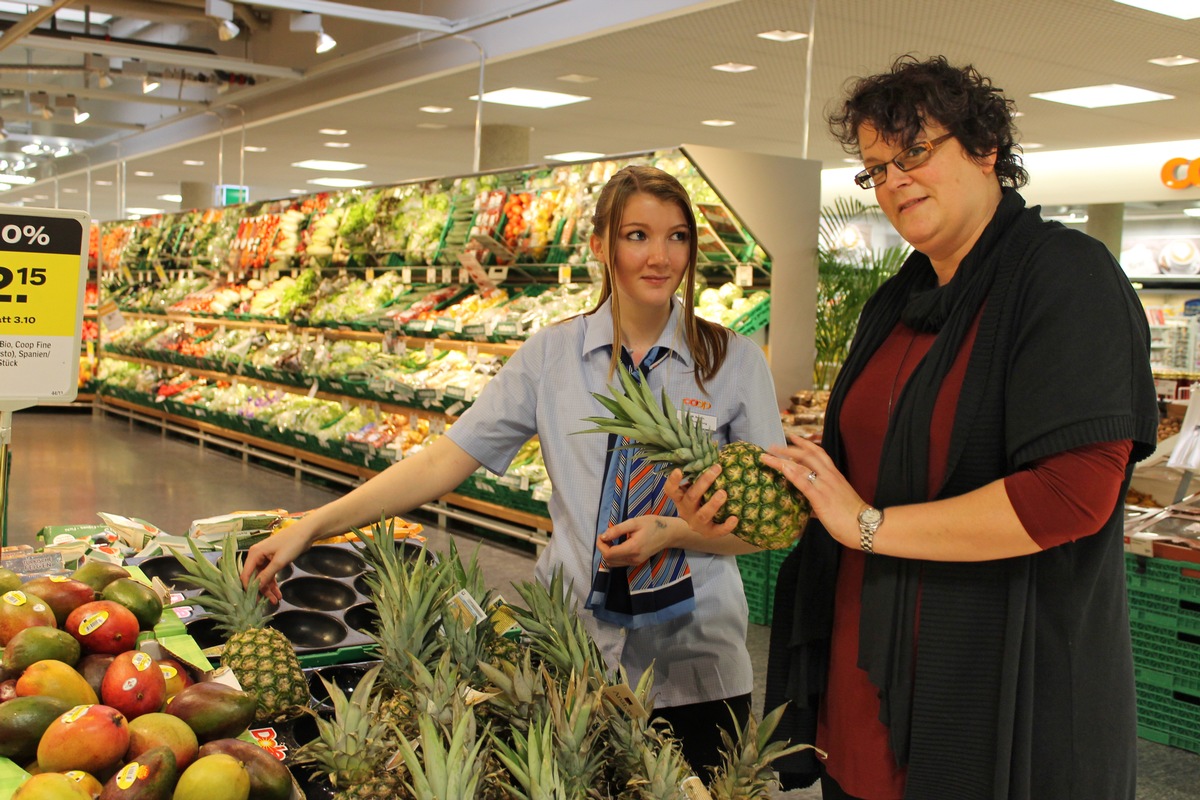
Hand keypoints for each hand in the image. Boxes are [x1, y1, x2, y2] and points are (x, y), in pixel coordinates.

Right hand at [241, 525, 313, 602]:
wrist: (306, 532)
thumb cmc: (292, 543)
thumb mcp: (279, 561)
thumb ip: (267, 575)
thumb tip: (256, 587)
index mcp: (254, 553)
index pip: (246, 574)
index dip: (249, 588)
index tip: (254, 600)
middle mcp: (257, 556)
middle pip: (254, 577)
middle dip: (261, 590)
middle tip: (269, 602)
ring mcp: (265, 558)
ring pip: (263, 577)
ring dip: (268, 588)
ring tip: (276, 600)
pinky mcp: (272, 559)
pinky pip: (269, 573)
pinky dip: (273, 582)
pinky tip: (278, 593)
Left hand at [596, 515, 683, 566]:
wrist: (668, 533)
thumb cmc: (652, 525)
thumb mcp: (634, 522)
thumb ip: (618, 530)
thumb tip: (604, 536)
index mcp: (632, 549)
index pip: (609, 554)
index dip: (600, 545)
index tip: (601, 535)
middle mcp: (633, 559)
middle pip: (609, 560)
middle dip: (603, 548)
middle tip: (605, 536)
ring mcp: (635, 563)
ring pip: (613, 563)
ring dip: (608, 552)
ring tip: (611, 539)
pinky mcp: (637, 562)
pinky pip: (620, 563)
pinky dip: (614, 555)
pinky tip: (617, 544)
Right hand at [664, 467, 737, 538]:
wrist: (704, 526)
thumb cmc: (701, 500)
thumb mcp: (696, 489)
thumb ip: (700, 476)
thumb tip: (716, 453)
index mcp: (680, 498)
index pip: (671, 490)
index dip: (673, 481)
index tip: (678, 470)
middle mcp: (685, 510)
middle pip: (691, 497)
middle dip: (704, 482)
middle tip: (717, 469)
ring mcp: (696, 523)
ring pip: (702, 514)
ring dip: (713, 503)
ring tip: (723, 493)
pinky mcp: (708, 533)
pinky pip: (717, 531)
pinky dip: (726, 525)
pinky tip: (735, 518)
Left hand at [760, 433, 864, 549]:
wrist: (863, 525)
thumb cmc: (851, 517)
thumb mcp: (836, 502)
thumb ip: (821, 500)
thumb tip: (809, 508)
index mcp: (834, 475)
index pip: (819, 453)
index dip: (805, 444)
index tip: (793, 437)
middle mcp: (829, 476)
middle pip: (807, 455)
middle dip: (789, 448)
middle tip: (773, 445)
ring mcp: (824, 485)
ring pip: (801, 466)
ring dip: (782, 459)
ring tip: (768, 456)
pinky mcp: (820, 497)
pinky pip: (803, 482)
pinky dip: (791, 473)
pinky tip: (782, 468)